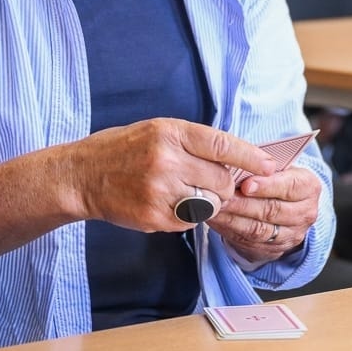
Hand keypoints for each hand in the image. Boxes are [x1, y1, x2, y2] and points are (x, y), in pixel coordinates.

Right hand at [63, 118, 274, 232]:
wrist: (81, 176)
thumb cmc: (123, 149)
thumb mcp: (158, 130)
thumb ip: (195, 142)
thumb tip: (237, 158)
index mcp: (170, 132)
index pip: (223, 145)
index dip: (251, 157)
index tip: (270, 165)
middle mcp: (167, 160)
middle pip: (222, 180)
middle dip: (225, 184)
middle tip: (210, 182)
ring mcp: (160, 191)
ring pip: (210, 203)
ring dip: (209, 201)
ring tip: (188, 192)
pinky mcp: (154, 217)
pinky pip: (190, 220)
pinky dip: (189, 214)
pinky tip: (169, 203)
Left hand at [209, 163, 323, 264]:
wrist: (284, 205)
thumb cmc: (276, 179)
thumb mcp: (278, 167)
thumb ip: (262, 167)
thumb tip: (236, 165)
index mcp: (309, 187)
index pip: (290, 186)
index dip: (267, 186)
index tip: (246, 184)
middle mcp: (305, 213)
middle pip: (273, 210)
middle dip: (244, 204)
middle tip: (222, 197)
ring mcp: (291, 234)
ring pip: (259, 229)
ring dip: (234, 219)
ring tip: (215, 208)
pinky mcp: (274, 250)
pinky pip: (248, 241)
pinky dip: (229, 230)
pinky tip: (216, 220)